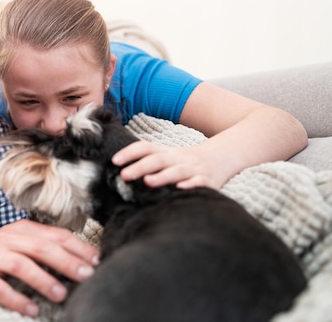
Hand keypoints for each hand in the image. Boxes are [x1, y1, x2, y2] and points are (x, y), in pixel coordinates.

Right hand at [0, 219, 98, 316]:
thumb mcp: (18, 243)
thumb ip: (43, 247)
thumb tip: (80, 261)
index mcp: (22, 230)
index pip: (55, 235)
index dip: (77, 247)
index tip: (97, 260)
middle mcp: (8, 240)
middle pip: (41, 247)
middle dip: (66, 261)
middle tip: (87, 275)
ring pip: (20, 265)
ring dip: (43, 279)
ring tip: (61, 294)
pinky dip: (15, 299)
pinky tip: (31, 309)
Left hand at [111, 140, 226, 188]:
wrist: (222, 157)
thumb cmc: (186, 162)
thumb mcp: (167, 158)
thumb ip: (147, 162)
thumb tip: (118, 171)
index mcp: (166, 153)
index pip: (145, 147)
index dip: (130, 152)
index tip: (114, 161)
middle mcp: (178, 159)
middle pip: (157, 160)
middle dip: (140, 167)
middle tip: (124, 175)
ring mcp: (193, 169)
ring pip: (176, 171)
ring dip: (162, 176)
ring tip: (148, 182)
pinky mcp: (208, 181)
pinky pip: (199, 182)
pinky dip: (191, 185)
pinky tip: (181, 189)